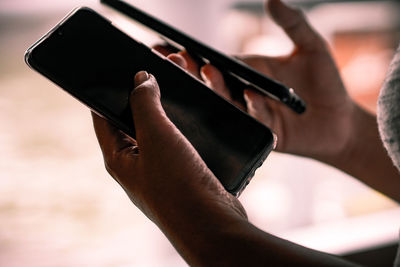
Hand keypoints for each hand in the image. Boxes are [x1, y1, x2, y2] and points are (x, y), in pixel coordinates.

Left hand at [92, 70, 245, 224]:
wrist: (213, 224)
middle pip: (134, 122)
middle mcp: (138, 165)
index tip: (121, 70)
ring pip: (161, 130)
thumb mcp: (155, 135)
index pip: (103, 117)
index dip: (109, 91)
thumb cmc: (178, 185)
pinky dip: (186, 127)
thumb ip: (144, 103)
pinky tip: (196, 116)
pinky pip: (181, 142)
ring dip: (168, 109)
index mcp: (119, 158)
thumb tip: (141, 78)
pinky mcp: (185, 173)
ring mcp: (162, 170)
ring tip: (180, 86)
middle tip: (160, 71)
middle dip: (145, 96)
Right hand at [157, 0, 356, 160]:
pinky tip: (250, 94)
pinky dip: (250, 106)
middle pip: (212, 83)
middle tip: (177, 59)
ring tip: (207, 72)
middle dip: (192, 71)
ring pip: (225, 102)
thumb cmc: (326, 82)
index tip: (172, 47)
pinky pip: (251, 119)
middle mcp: (244, 92)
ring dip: (214, 88)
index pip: (215, 62)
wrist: (342, 121)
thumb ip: (293, 23)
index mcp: (248, 71)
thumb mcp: (312, 47)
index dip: (194, 56)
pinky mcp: (263, 132)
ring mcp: (251, 113)